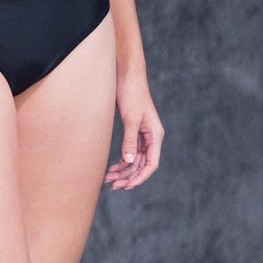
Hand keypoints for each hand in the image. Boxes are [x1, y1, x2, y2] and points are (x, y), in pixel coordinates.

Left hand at [104, 73, 163, 189]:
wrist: (126, 76)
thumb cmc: (132, 94)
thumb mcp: (131, 118)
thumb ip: (130, 140)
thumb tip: (128, 161)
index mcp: (155, 135)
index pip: (151, 163)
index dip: (140, 177)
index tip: (127, 186)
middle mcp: (151, 138)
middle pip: (141, 165)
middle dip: (128, 176)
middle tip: (112, 185)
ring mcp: (142, 135)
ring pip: (134, 160)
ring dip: (123, 171)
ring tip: (108, 179)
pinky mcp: (133, 131)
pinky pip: (129, 152)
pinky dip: (121, 161)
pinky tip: (111, 168)